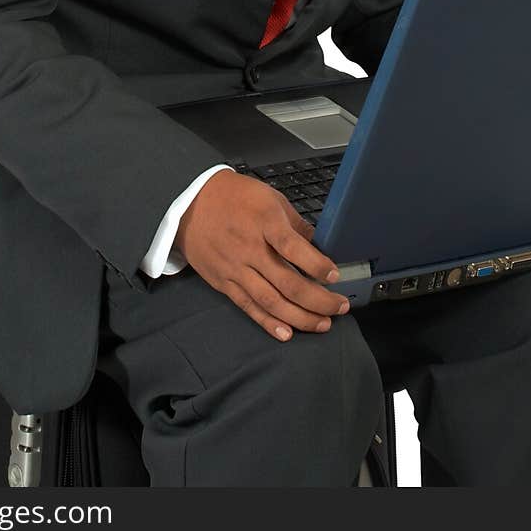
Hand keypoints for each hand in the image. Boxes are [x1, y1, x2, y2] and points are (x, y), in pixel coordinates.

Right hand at [173, 168, 350, 340]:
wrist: (190, 203)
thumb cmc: (234, 197)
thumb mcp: (270, 198)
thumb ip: (295, 224)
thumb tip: (319, 244)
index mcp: (264, 221)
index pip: (293, 247)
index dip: (316, 265)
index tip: (334, 275)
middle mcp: (250, 248)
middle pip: (287, 282)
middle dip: (318, 300)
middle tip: (339, 307)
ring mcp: (236, 268)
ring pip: (271, 301)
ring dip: (300, 317)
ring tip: (322, 324)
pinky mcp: (225, 282)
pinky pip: (249, 307)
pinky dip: (268, 322)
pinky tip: (287, 333)